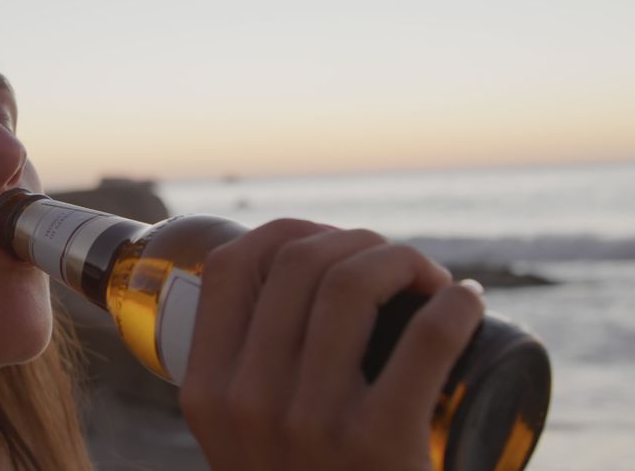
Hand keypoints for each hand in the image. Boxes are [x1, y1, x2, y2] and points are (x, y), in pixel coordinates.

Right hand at [179, 219, 484, 470]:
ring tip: (427, 278)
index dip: (283, 231)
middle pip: (296, 263)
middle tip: (394, 262)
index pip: (229, 267)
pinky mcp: (381, 443)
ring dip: (402, 258)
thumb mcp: (241, 436)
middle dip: (355, 241)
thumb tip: (289, 279)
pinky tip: (467, 301)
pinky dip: (455, 305)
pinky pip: (425, 338)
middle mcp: (248, 399)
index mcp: (207, 389)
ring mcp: (312, 422)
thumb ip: (244, 374)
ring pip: (351, 283)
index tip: (325, 241)